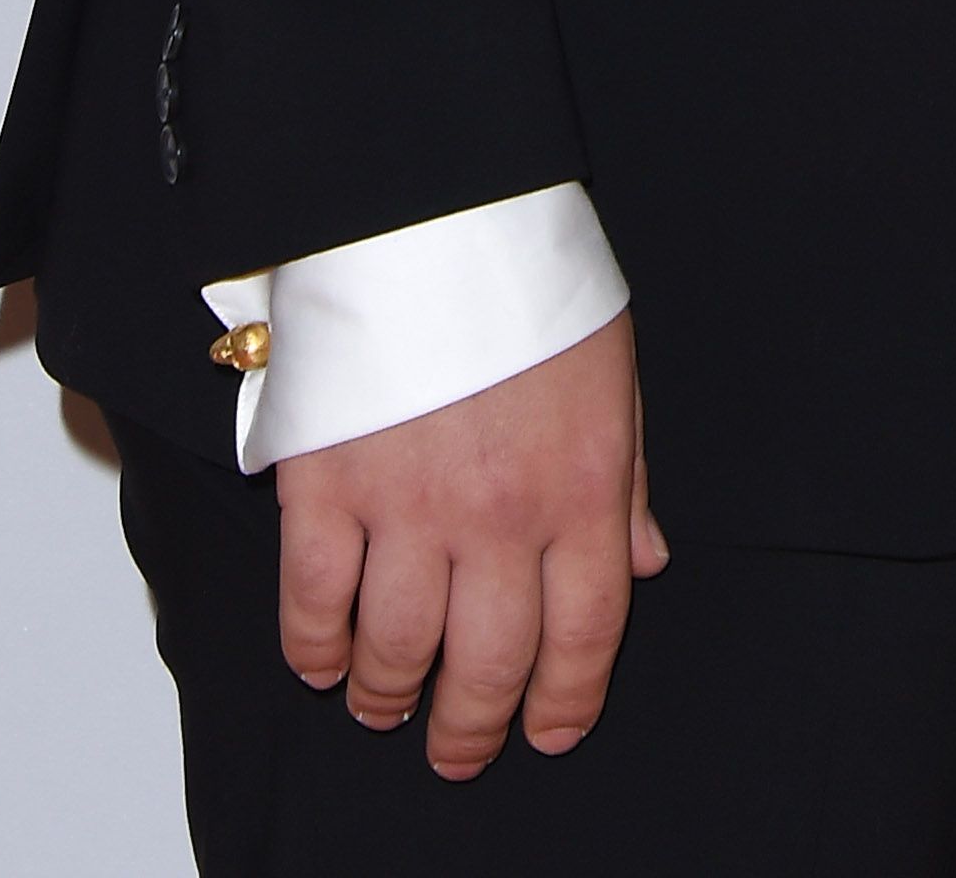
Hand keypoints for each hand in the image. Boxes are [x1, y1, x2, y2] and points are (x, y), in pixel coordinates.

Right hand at [274, 311, 666, 778]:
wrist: (433, 206)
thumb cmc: (528, 279)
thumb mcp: (611, 369)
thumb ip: (627, 479)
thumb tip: (640, 565)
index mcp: (583, 484)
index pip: (585, 633)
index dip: (565, 701)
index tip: (548, 732)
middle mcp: (501, 513)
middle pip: (490, 664)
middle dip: (473, 727)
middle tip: (459, 749)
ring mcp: (409, 506)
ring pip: (399, 650)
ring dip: (390, 698)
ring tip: (386, 709)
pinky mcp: (327, 485)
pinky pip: (315, 602)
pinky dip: (315, 649)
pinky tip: (323, 661)